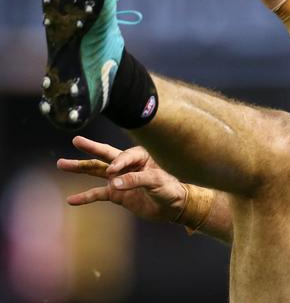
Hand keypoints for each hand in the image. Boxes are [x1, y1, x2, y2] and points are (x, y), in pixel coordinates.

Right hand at [57, 136, 186, 222]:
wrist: (172, 206)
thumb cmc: (169, 188)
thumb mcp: (156, 181)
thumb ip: (135, 180)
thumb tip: (113, 183)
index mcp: (140, 156)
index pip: (123, 156)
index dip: (118, 163)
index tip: (113, 172)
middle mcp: (127, 165)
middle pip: (105, 155)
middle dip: (90, 148)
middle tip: (76, 140)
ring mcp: (120, 179)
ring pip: (97, 171)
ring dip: (80, 168)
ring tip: (61, 164)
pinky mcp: (117, 194)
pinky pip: (98, 194)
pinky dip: (85, 197)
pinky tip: (71, 199)